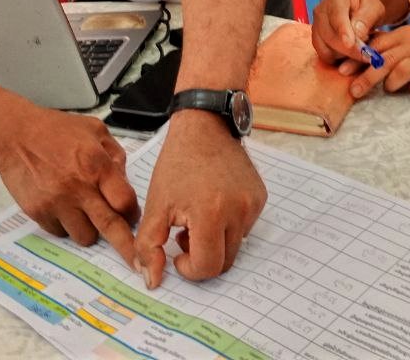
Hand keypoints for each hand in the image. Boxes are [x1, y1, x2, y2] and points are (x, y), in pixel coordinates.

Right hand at [0, 105, 139, 267]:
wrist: (14, 135)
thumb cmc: (55, 130)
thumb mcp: (95, 131)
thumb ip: (115, 156)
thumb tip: (124, 184)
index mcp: (96, 164)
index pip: (125, 201)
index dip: (132, 213)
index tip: (133, 217)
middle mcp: (78, 187)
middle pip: (110, 227)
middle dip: (126, 248)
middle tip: (138, 264)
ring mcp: (57, 203)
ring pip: (84, 236)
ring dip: (89, 230)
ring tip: (82, 210)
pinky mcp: (38, 213)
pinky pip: (60, 233)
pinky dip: (65, 225)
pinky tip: (61, 205)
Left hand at [134, 110, 266, 286]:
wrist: (203, 127)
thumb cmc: (177, 163)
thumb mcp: (155, 205)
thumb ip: (149, 246)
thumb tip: (152, 281)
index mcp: (211, 213)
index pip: (208, 266)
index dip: (189, 269)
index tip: (176, 253)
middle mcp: (239, 210)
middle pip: (224, 262)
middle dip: (202, 256)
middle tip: (183, 234)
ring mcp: (253, 204)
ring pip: (235, 246)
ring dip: (215, 241)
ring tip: (197, 216)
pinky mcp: (260, 197)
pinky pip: (245, 227)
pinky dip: (228, 226)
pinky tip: (213, 204)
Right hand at [311, 0, 388, 64]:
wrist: (357, 10)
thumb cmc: (366, 8)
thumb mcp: (374, 8)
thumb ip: (367, 18)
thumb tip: (357, 32)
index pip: (336, 16)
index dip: (342, 31)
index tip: (350, 44)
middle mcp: (321, 11)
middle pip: (330, 35)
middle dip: (349, 49)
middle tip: (367, 56)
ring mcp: (316, 25)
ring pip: (325, 47)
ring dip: (343, 55)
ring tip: (359, 50)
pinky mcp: (316, 39)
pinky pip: (323, 54)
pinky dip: (336, 59)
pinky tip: (349, 54)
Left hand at [347, 26, 409, 98]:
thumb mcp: (409, 41)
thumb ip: (387, 47)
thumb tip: (355, 60)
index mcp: (404, 34)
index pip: (376, 45)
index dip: (358, 59)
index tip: (343, 70)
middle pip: (386, 60)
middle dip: (367, 77)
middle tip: (354, 91)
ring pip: (402, 71)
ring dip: (391, 84)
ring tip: (389, 89)